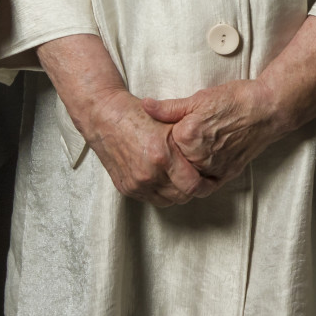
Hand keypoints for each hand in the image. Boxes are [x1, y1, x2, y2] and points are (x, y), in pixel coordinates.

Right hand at [36, 32, 209, 205]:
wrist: (104, 116)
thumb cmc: (136, 114)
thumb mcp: (167, 121)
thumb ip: (188, 140)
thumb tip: (210, 154)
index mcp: (161, 155)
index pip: (193, 184)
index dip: (205, 182)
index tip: (211, 178)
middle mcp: (148, 173)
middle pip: (183, 196)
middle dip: (194, 189)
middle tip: (201, 180)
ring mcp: (136, 183)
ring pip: (168, 200)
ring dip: (178, 192)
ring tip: (183, 179)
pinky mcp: (127, 188)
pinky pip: (152, 199)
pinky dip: (161, 192)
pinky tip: (165, 179)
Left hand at [144, 79, 285, 185]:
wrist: (266, 110)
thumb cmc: (235, 101)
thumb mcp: (198, 98)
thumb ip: (169, 108)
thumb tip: (146, 106)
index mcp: (187, 136)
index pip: (162, 143)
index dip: (161, 137)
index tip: (160, 133)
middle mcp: (199, 156)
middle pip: (174, 161)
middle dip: (171, 155)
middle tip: (172, 146)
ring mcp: (213, 168)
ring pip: (188, 175)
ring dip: (184, 168)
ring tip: (187, 155)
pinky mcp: (227, 175)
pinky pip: (206, 184)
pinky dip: (199, 179)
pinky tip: (196, 170)